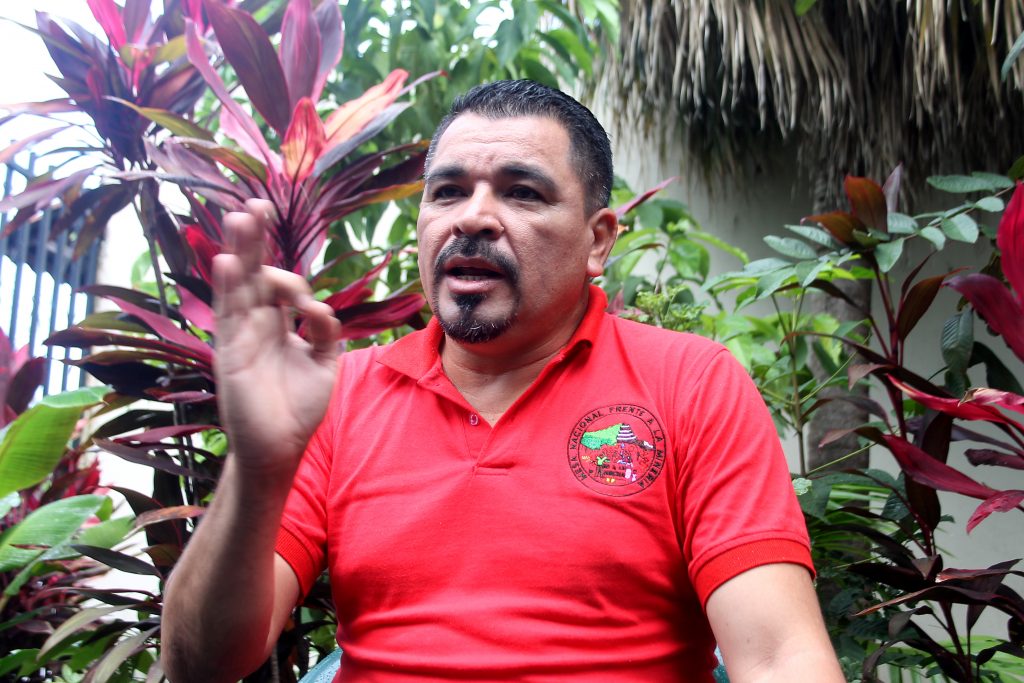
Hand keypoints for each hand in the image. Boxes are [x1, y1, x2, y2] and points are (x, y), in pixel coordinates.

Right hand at [213, 199, 341, 475]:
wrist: (279, 449)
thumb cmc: (299, 408)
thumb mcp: (325, 363)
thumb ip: (326, 332)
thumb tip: (318, 307)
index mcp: (278, 327)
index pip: (277, 285)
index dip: (283, 264)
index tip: (293, 258)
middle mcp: (256, 326)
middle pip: (254, 274)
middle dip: (255, 241)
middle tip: (256, 205)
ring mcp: (240, 337)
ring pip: (239, 286)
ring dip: (240, 252)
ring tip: (240, 217)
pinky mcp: (231, 353)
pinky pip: (229, 316)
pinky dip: (228, 288)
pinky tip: (227, 261)